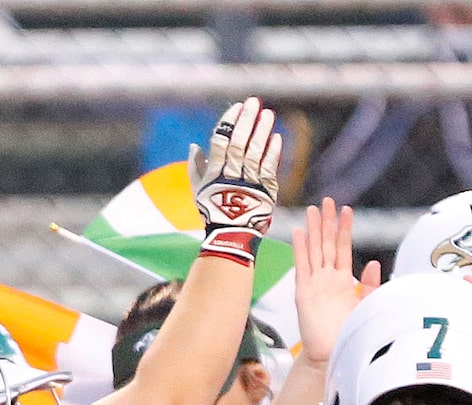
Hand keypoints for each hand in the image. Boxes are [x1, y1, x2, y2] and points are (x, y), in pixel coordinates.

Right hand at [191, 97, 282, 267]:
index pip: (221, 140)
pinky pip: (270, 168)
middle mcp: (232, 175)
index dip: (229, 122)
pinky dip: (273, 152)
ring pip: (256, 152)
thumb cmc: (213, 211)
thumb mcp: (199, 190)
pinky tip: (276, 137)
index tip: (236, 107)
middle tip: (254, 102)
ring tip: (268, 114)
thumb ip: (195, 167)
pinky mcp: (265, 192)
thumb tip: (195, 146)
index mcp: (214, 171)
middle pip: (239, 142)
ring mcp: (250, 183)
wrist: (231, 236)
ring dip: (262, 131)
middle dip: (247, 120)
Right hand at [294, 199, 378, 364]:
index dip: (345, 230)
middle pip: (327, 244)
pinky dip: (301, 249)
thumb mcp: (365, 306)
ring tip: (313, 209)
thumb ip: (370, 286)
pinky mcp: (304, 292)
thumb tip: (376, 264)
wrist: (333, 356)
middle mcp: (327, 279)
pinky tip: (300, 232)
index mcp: (343, 281)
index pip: (344, 249)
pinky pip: (302, 266)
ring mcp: (314, 284)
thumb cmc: (348, 335)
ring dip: (314, 230)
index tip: (347, 210)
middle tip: (327, 200)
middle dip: (327, 222)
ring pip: (314, 250)